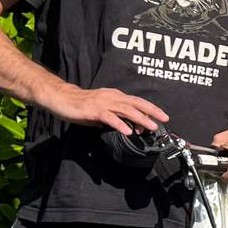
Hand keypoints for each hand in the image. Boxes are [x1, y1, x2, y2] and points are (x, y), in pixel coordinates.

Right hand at [40, 83, 168, 134]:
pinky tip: (128, 131)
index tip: (161, 117)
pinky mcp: (94, 110)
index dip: (150, 108)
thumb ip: (115, 116)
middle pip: (136, 103)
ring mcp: (103, 103)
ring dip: (140, 118)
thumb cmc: (82, 105)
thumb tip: (129, 126)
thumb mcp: (102, 110)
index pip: (137, 101)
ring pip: (126, 109)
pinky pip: (110, 117)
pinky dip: (120, 124)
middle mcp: (112, 97)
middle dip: (152, 111)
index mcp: (115, 96)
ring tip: (151, 127)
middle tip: (164, 119)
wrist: (62, 99)